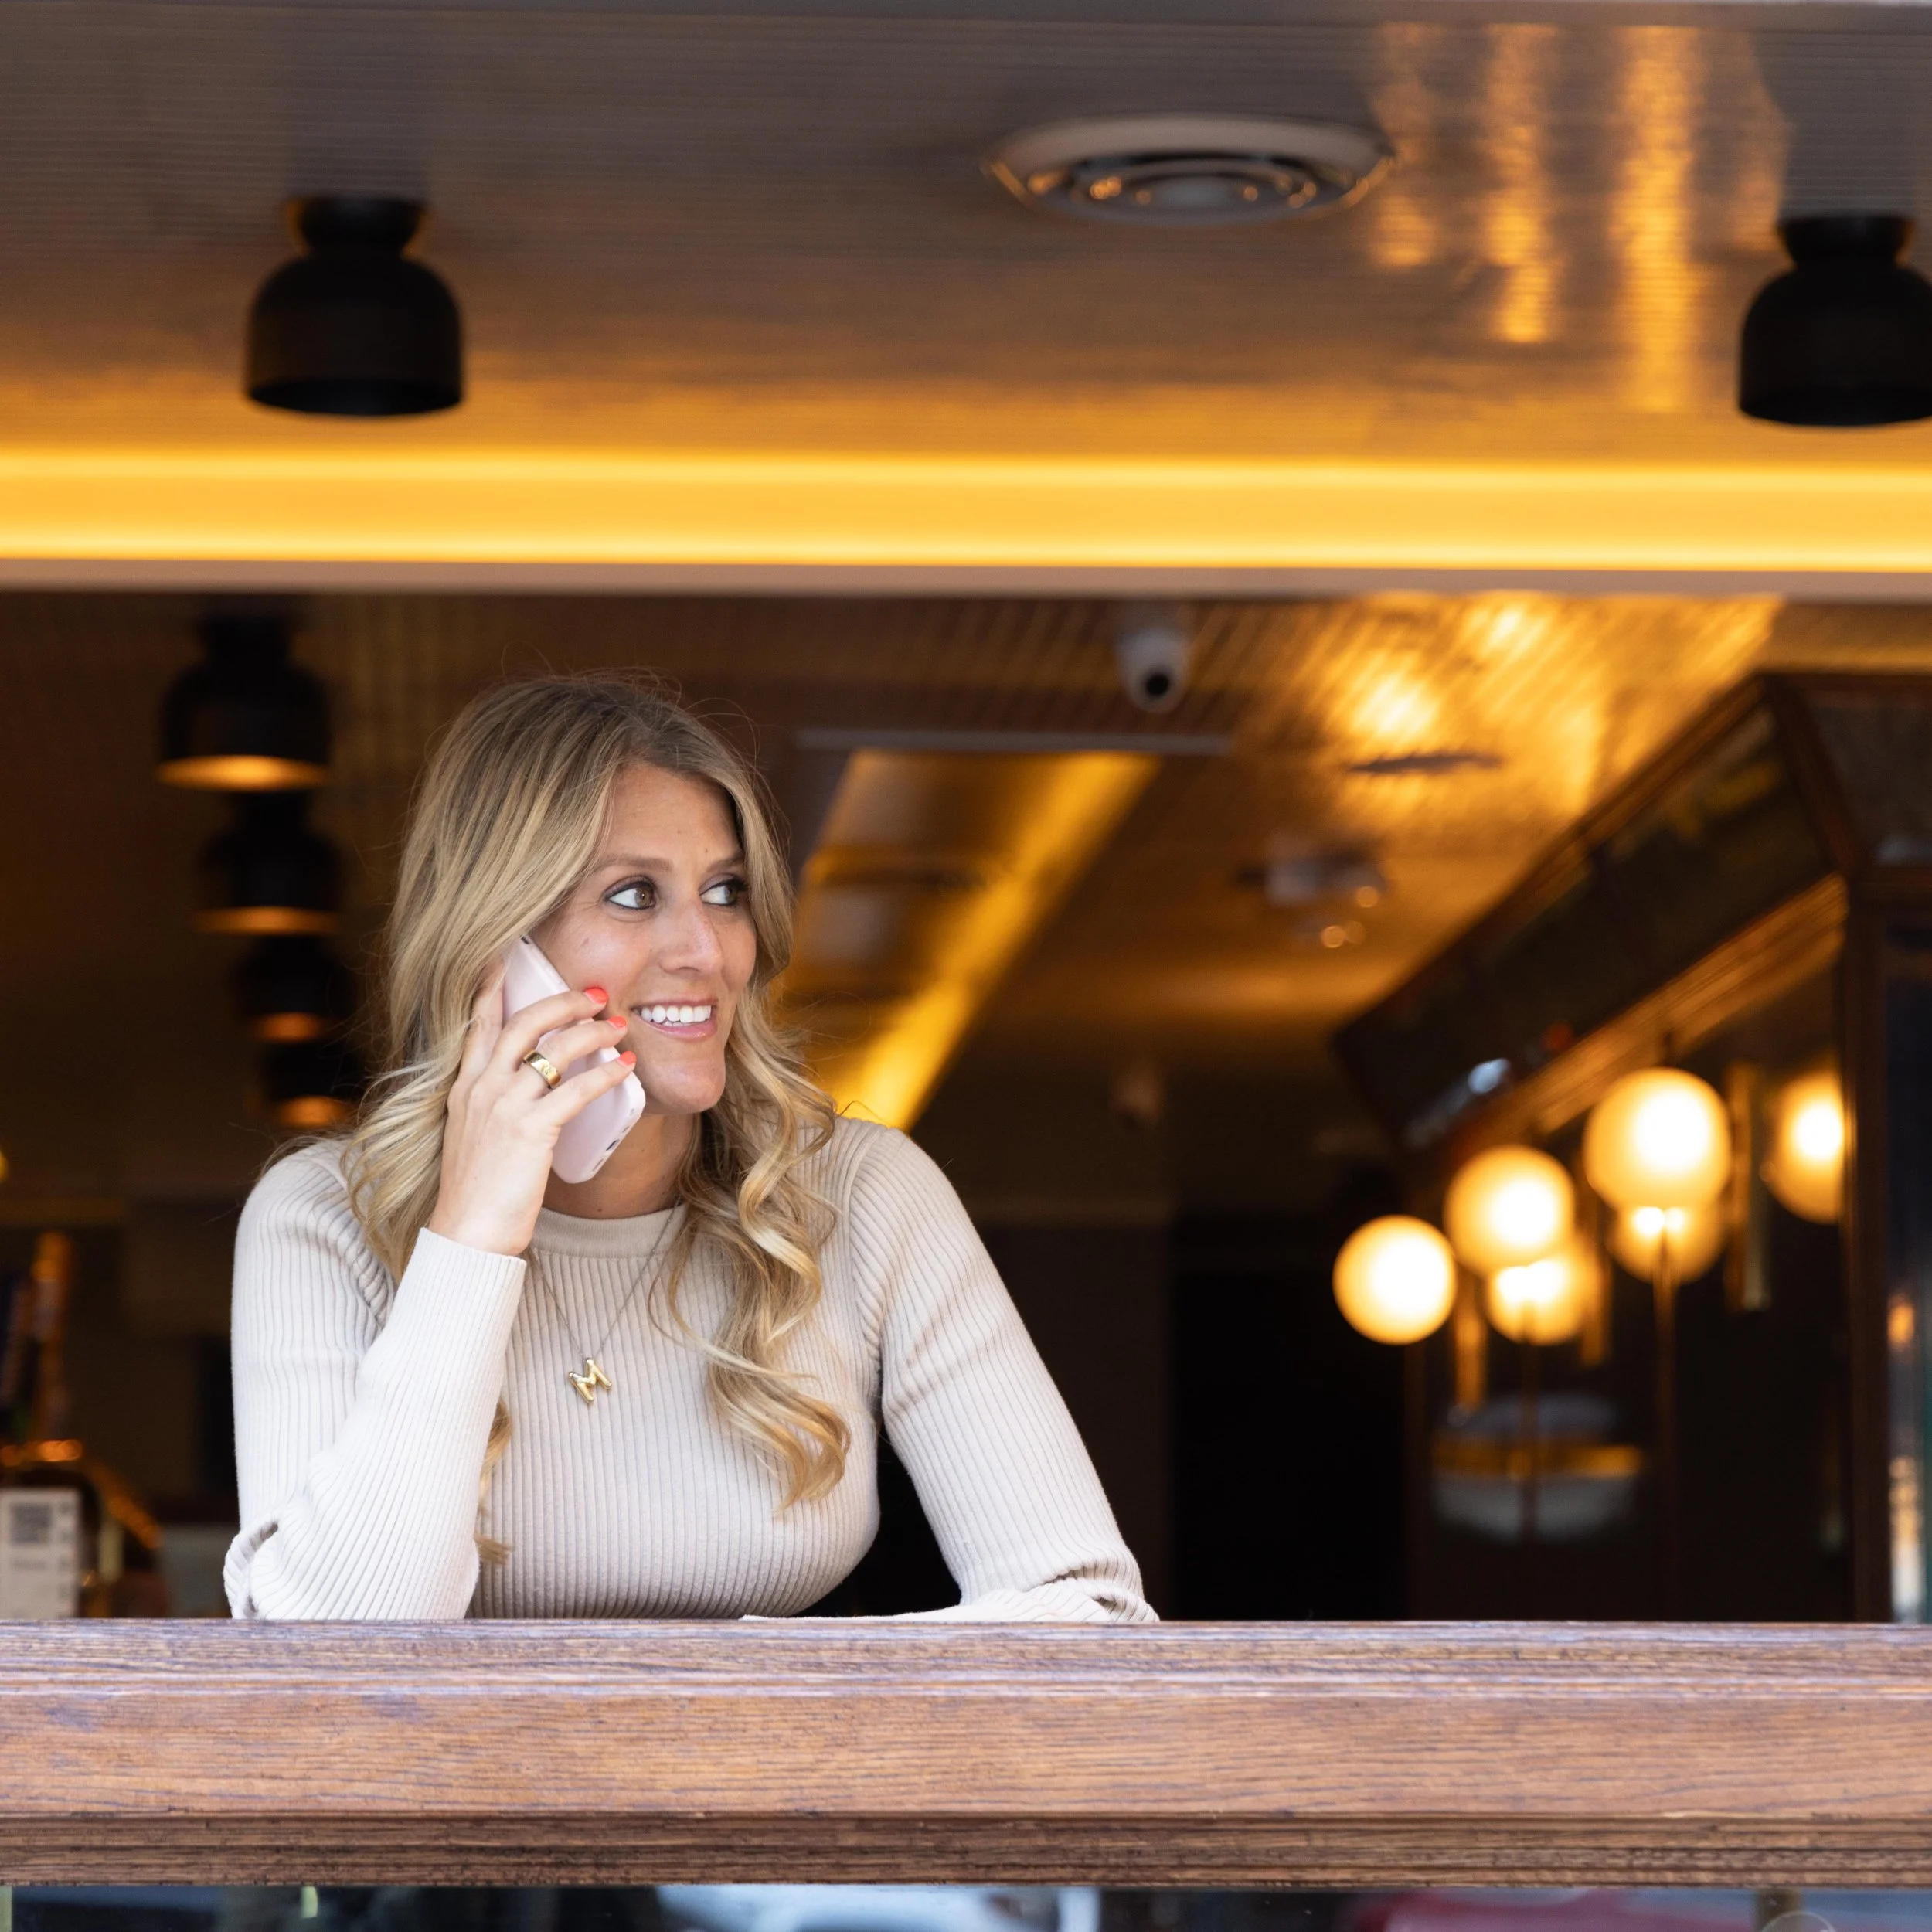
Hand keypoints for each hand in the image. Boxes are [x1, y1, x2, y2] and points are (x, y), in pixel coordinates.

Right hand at [424, 961, 636, 1256]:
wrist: (466, 1236)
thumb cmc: (477, 1194)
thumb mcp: (474, 1138)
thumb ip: (495, 1109)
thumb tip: (531, 1092)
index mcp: (465, 1089)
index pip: (478, 1025)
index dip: (491, 989)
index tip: (503, 958)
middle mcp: (480, 1090)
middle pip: (523, 1023)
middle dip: (562, 1001)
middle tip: (595, 993)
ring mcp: (502, 1107)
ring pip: (552, 1049)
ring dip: (592, 1032)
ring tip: (620, 1025)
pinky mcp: (529, 1130)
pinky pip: (575, 1090)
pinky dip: (606, 1073)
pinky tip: (627, 1067)